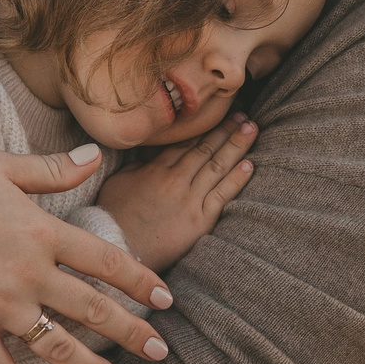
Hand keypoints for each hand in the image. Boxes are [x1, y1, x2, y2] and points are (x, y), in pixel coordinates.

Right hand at [0, 90, 172, 363]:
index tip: (165, 299)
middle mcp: (29, 272)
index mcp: (41, 230)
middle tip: (160, 351)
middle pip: (93, 309)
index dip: (140, 281)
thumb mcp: (0, 165)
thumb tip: (96, 156)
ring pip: (58, 346)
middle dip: (132, 333)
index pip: (106, 261)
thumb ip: (52, 170)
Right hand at [97, 115, 257, 272]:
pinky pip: (222, 195)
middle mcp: (175, 180)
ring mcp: (189, 199)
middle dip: (226, 130)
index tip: (219, 115)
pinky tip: (249, 164)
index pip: (186, 143)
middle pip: (205, 149)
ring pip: (218, 166)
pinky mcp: (199, 220)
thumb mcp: (117, 183)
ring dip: (237, 146)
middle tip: (244, 115)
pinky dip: (237, 179)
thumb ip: (137, 167)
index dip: (205, 128)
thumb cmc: (113, 217)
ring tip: (251, 129)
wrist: (118, 248)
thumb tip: (150, 159)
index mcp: (155, 169)